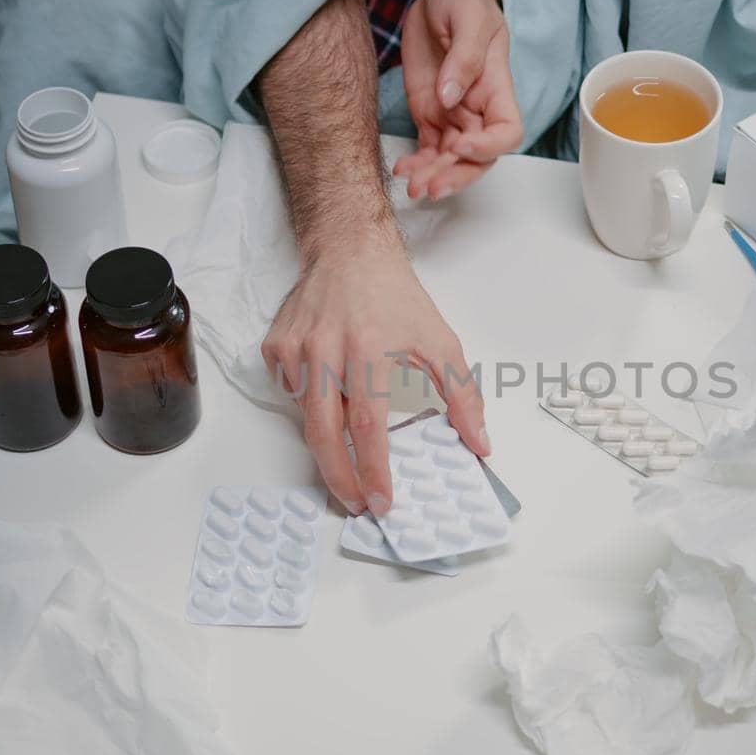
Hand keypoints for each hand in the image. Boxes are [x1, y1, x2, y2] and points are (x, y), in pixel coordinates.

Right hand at [261, 227, 489, 516]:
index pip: (368, 427)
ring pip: (306, 417)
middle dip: (340, 479)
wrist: (349, 251)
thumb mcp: (441, 341)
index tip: (382, 500)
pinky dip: (310, 405)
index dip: (373, 471)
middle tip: (357, 503)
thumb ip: (463, 395)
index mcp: (368, 350)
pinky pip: (291, 394)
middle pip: (325, 434)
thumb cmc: (394, 296)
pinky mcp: (276, 348)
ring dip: (328, 441)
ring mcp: (295, 350)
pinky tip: (329, 393)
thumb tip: (479, 442)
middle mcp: (326, 350)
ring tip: (349, 451)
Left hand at [394, 0, 520, 199]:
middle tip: (431, 186)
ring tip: (412, 186)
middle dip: (456, 175)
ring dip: (433, 176)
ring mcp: (453, 114)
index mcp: (497, 88)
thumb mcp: (468, 17)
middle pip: (477, 158)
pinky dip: (417, 163)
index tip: (459, 143)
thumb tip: (450, 98)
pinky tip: (403, 169)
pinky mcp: (429, 114)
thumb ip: (463, 58)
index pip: (507, 132)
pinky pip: (427, 148)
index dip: (487, 147)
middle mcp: (478, 109)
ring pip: (449, 160)